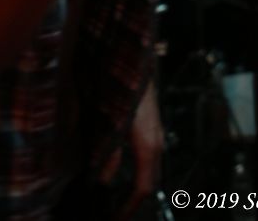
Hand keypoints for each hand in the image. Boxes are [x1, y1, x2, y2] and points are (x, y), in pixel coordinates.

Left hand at [99, 79, 163, 219]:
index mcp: (147, 144)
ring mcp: (154, 131)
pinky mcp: (149, 123)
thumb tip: (102, 180)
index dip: (129, 208)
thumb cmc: (122, 85)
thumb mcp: (110, 122)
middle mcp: (156, 140)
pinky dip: (135, 167)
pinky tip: (115, 165)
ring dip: (134, 182)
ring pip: (148, 167)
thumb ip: (107, 152)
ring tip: (113, 193)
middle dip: (133, 200)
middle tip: (114, 210)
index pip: (144, 188)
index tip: (116, 218)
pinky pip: (146, 154)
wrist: (133, 53)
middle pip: (149, 180)